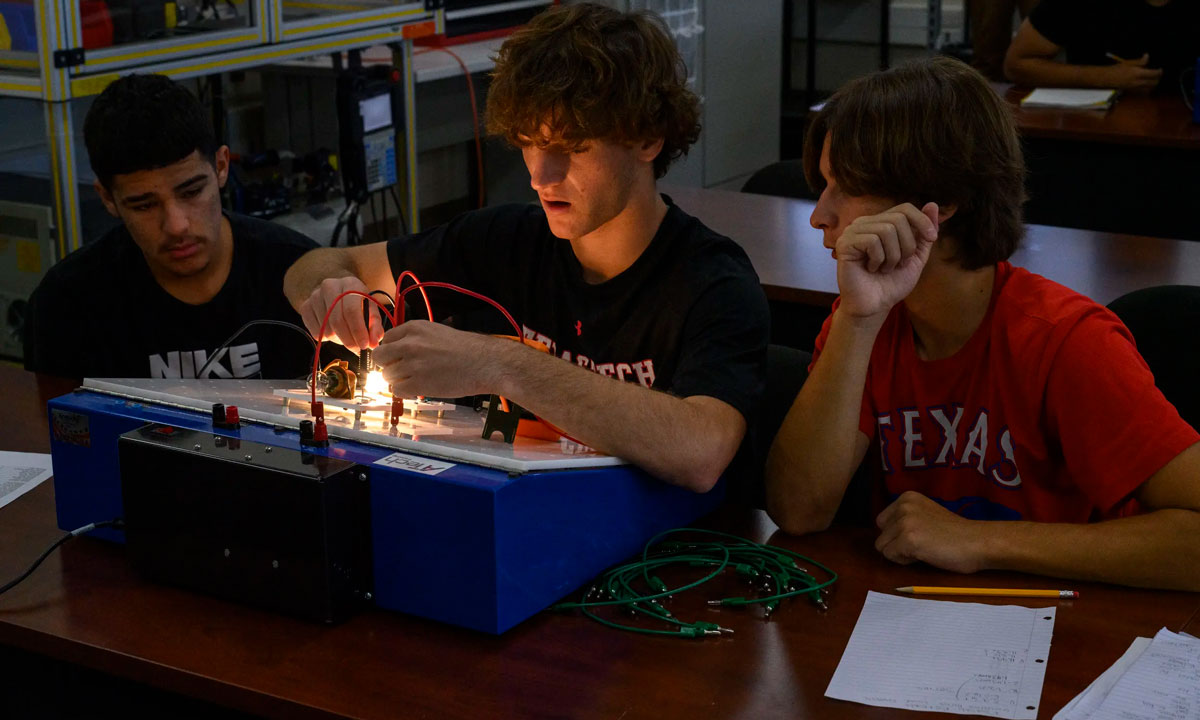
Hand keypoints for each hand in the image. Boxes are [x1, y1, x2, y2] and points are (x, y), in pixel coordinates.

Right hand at [298, 276, 384, 351]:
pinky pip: (315, 333)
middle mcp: (330, 286)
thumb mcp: (371, 311)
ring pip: (326, 330)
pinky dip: (326, 338)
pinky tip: (333, 330)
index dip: (358, 331)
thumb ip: (375, 327)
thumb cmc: (358, 303)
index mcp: (350, 284)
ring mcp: (314, 296)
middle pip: (337, 321)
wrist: (338, 293)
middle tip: (357, 349)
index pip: (351, 310)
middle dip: (349, 340)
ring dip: (338, 339)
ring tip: (346, 334)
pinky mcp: (305, 307)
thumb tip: (373, 344)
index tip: (364, 346)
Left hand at [373, 320, 513, 397]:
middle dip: (389, 365)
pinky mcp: (416, 383)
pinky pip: (396, 390)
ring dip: (399, 380)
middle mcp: (409, 343)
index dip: (392, 351)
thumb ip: (415, 339)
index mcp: (414, 328)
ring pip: (387, 376)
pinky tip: (419, 389)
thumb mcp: (437, 332)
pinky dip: (405, 392)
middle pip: (380, 357)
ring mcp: (412, 364)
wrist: (485, 363)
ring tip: (418, 380)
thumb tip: (397, 352)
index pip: (386, 339)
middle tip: (403, 371)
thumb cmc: (467, 350)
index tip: (399, 358)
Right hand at [835, 202, 938, 319]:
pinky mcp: (844, 243)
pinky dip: (879, 259)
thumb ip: (923, 233)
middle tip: (899, 264)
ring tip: (885, 268)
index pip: (905, 208)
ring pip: (886, 230)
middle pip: (898, 218)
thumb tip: (933, 204)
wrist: (874, 306)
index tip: (932, 238)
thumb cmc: (891, 283)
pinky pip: (872, 241)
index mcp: (880, 223)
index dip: (922, 221)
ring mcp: (853, 232)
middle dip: (907, 245)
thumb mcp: (916, 257)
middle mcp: (865, 223)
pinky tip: (872, 269)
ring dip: (893, 255)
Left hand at [874, 491, 988, 573]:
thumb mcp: (925, 515)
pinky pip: (890, 556)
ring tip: (925, 549)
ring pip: (883, 547)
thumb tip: (884, 535)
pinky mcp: (908, 539)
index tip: (920, 535)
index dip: (897, 534)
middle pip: (880, 535)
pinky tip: (924, 555)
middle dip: (896, 544)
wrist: (977, 542)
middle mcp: (903, 506)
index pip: (882, 521)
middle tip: (922, 544)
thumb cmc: (955, 534)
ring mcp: (905, 522)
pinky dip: (904, 561)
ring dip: (901, 554)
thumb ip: (906, 518)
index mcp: (907, 497)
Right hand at [1100, 53, 1160, 90]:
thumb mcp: (1128, 63)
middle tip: (1158, 75)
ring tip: (1153, 81)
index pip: (1154, 74)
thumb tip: (1147, 56)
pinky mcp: (1131, 91)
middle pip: (1154, 83)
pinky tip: (1146, 86)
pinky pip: (1143, 92)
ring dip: (1153, 85)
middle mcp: (1137, 82)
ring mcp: (1134, 88)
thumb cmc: (1116, 69)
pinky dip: (1147, 90)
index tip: (1160, 69)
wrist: (1106, 78)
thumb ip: (1140, 61)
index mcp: (1138, 73)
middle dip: (1158, 79)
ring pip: (1149, 89)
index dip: (1159, 72)